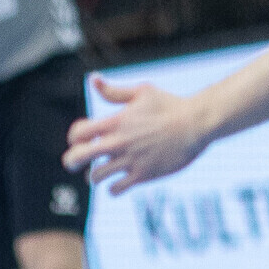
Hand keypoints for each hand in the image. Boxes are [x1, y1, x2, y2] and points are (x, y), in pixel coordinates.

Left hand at [66, 76, 215, 193]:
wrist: (197, 124)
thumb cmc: (170, 105)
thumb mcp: (142, 92)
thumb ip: (114, 91)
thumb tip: (93, 79)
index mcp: (115, 122)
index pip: (78, 133)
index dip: (74, 137)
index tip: (82, 139)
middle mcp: (118, 142)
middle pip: (78, 157)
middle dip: (71, 161)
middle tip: (75, 163)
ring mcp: (130, 160)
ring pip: (95, 176)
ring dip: (93, 176)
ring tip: (99, 174)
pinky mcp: (143, 175)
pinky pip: (116, 189)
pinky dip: (112, 188)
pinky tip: (117, 183)